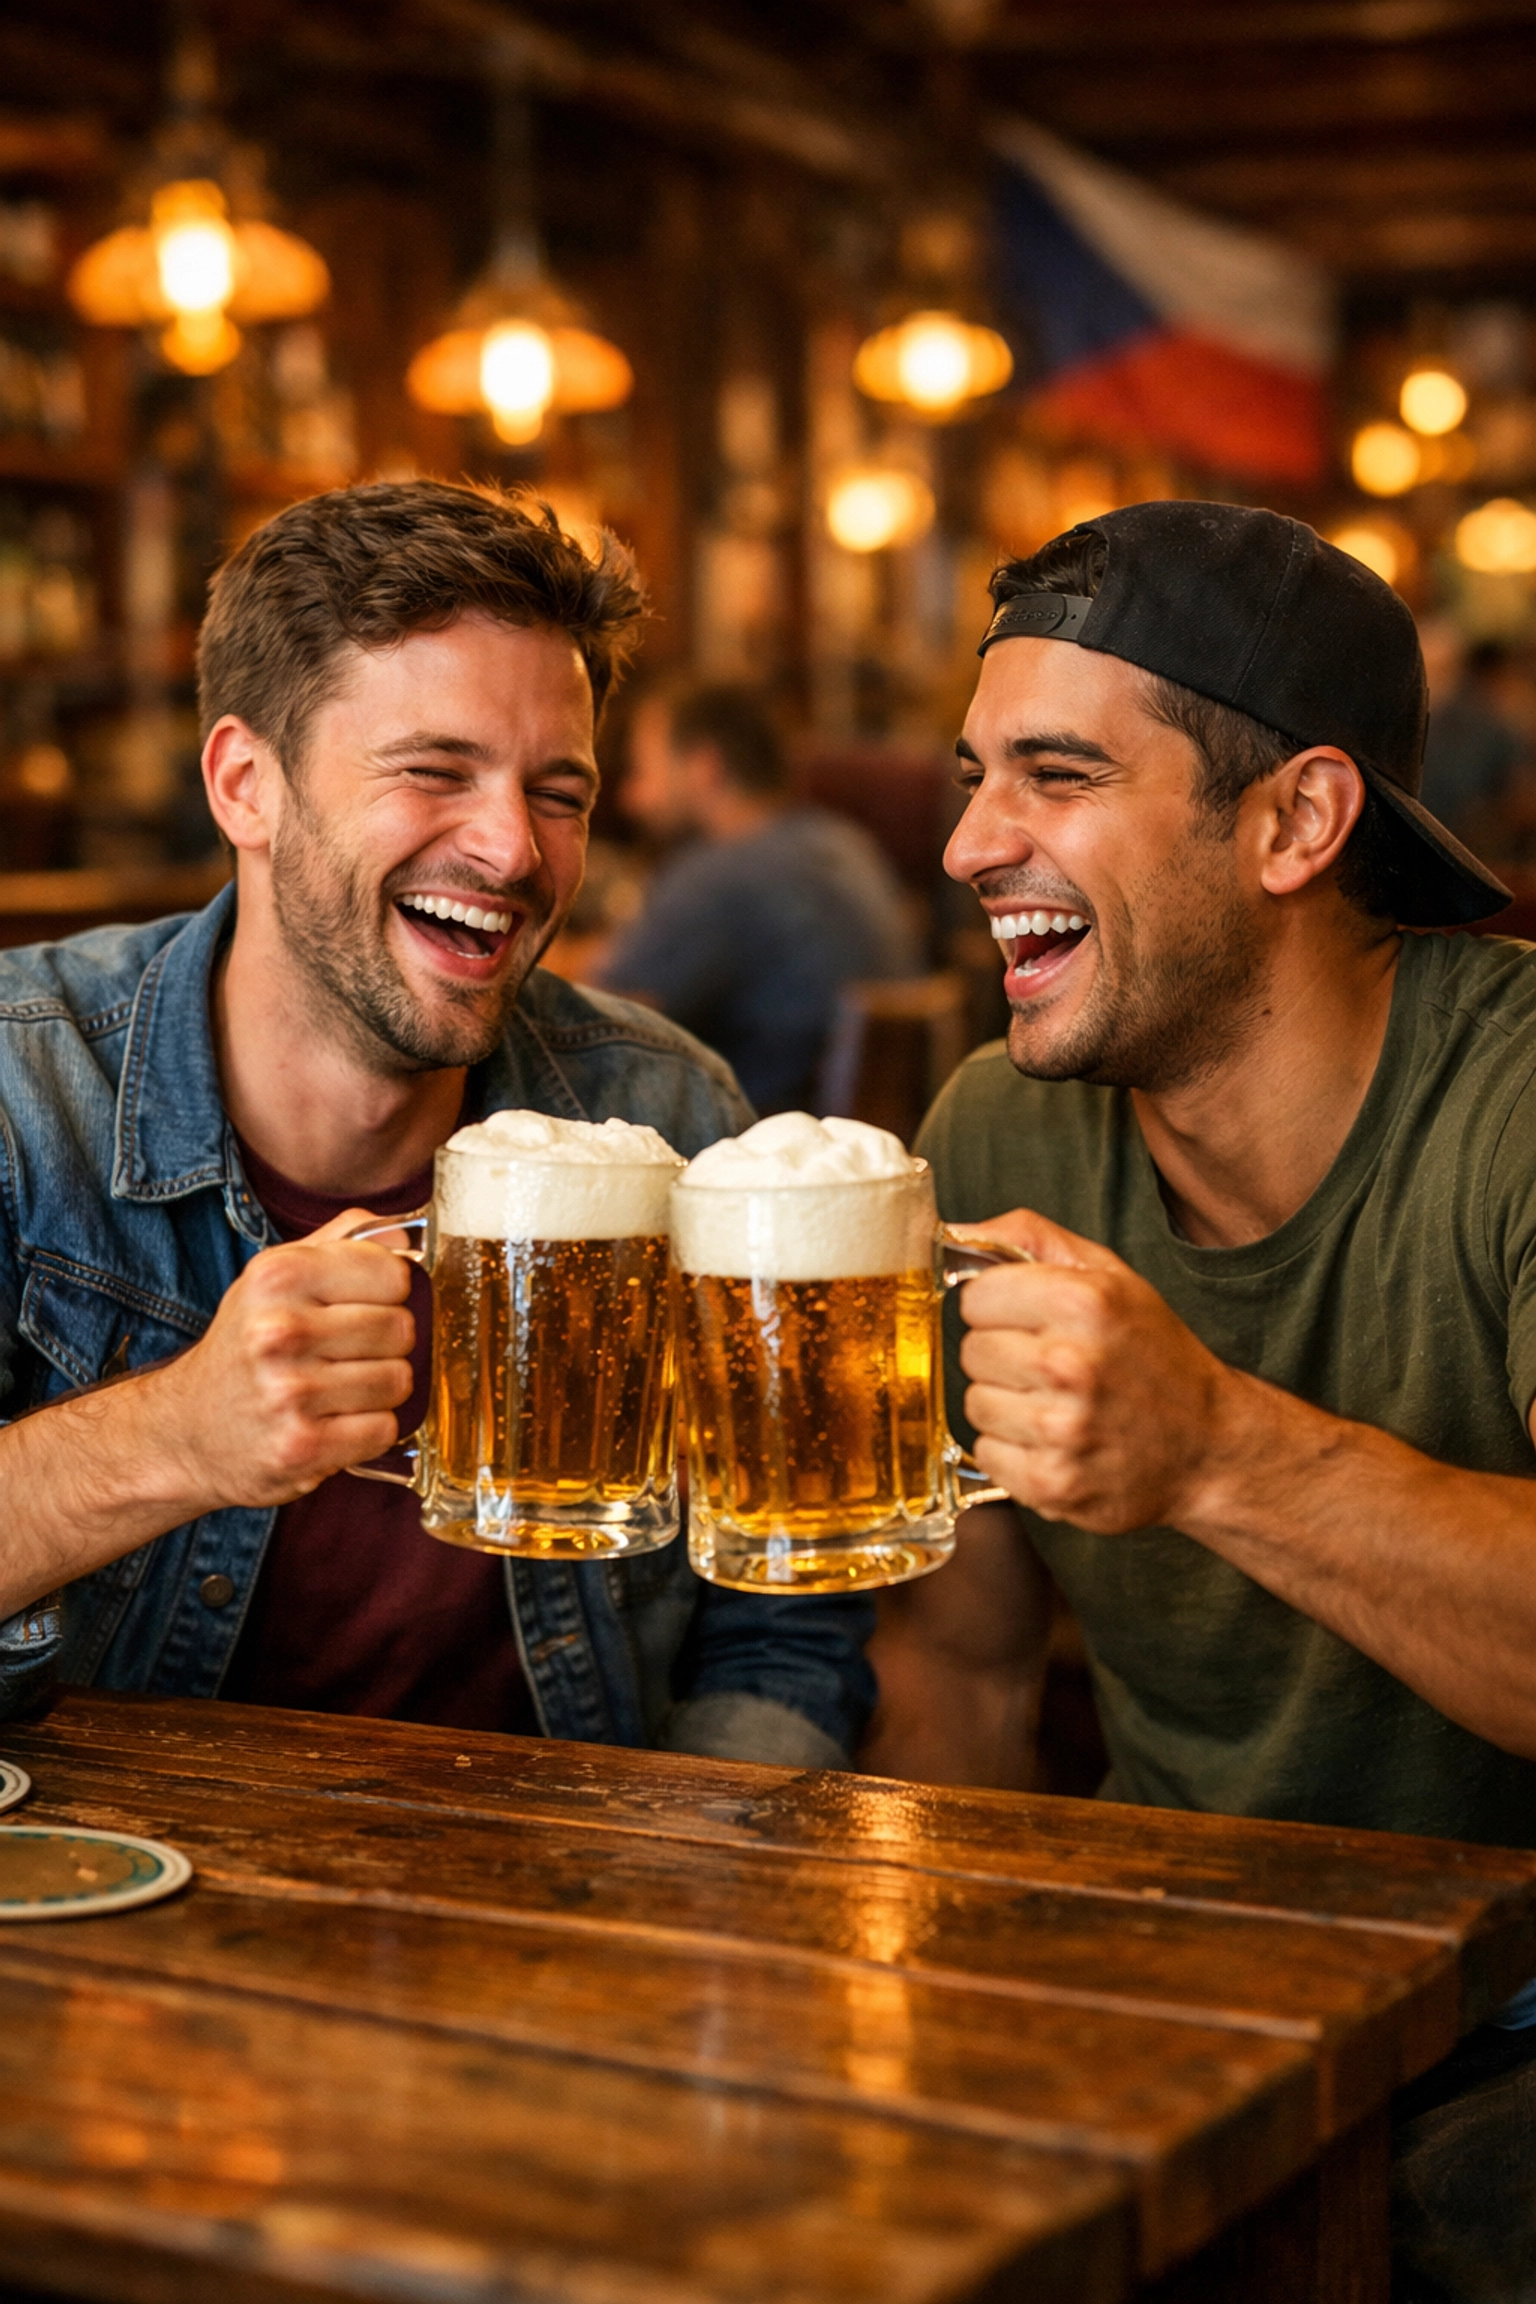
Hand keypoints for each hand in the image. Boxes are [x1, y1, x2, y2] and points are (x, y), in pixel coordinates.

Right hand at [139, 1210, 414, 1511]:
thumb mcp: (274, 1276)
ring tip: (340, 1387)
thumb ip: (342, 1242)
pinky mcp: (301, 1446)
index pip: (392, 1274)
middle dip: (386, 1343)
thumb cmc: (245, 1345)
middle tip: (349, 1352)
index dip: (390, 1292)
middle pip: (400, 1329)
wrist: (186, 1429)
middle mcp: (280, 1331)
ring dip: (379, 1389)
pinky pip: (385, 1429)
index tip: (366, 1303)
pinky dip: (369, 1429)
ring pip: (399, 1380)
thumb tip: (405, 1235)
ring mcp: (290, 1392)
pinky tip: (336, 1420)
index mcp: (278, 1277)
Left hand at [956, 1207, 1236, 1533]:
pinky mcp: (1051, 1483)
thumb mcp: (1110, 1276)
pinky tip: (1055, 1442)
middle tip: (1050, 1366)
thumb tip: (955, 1232)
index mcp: (1082, 1302)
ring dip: (1006, 1405)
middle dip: (1002, 1356)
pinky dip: (1013, 1451)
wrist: (1209, 1446)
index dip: (999, 1307)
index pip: (975, 1297)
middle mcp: (1068, 1365)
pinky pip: (987, 1454)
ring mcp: (1059, 1430)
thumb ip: (1030, 1238)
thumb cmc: (1154, 1355)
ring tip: (1055, 1404)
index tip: (1028, 1319)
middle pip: (971, 1351)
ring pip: (974, 1405)